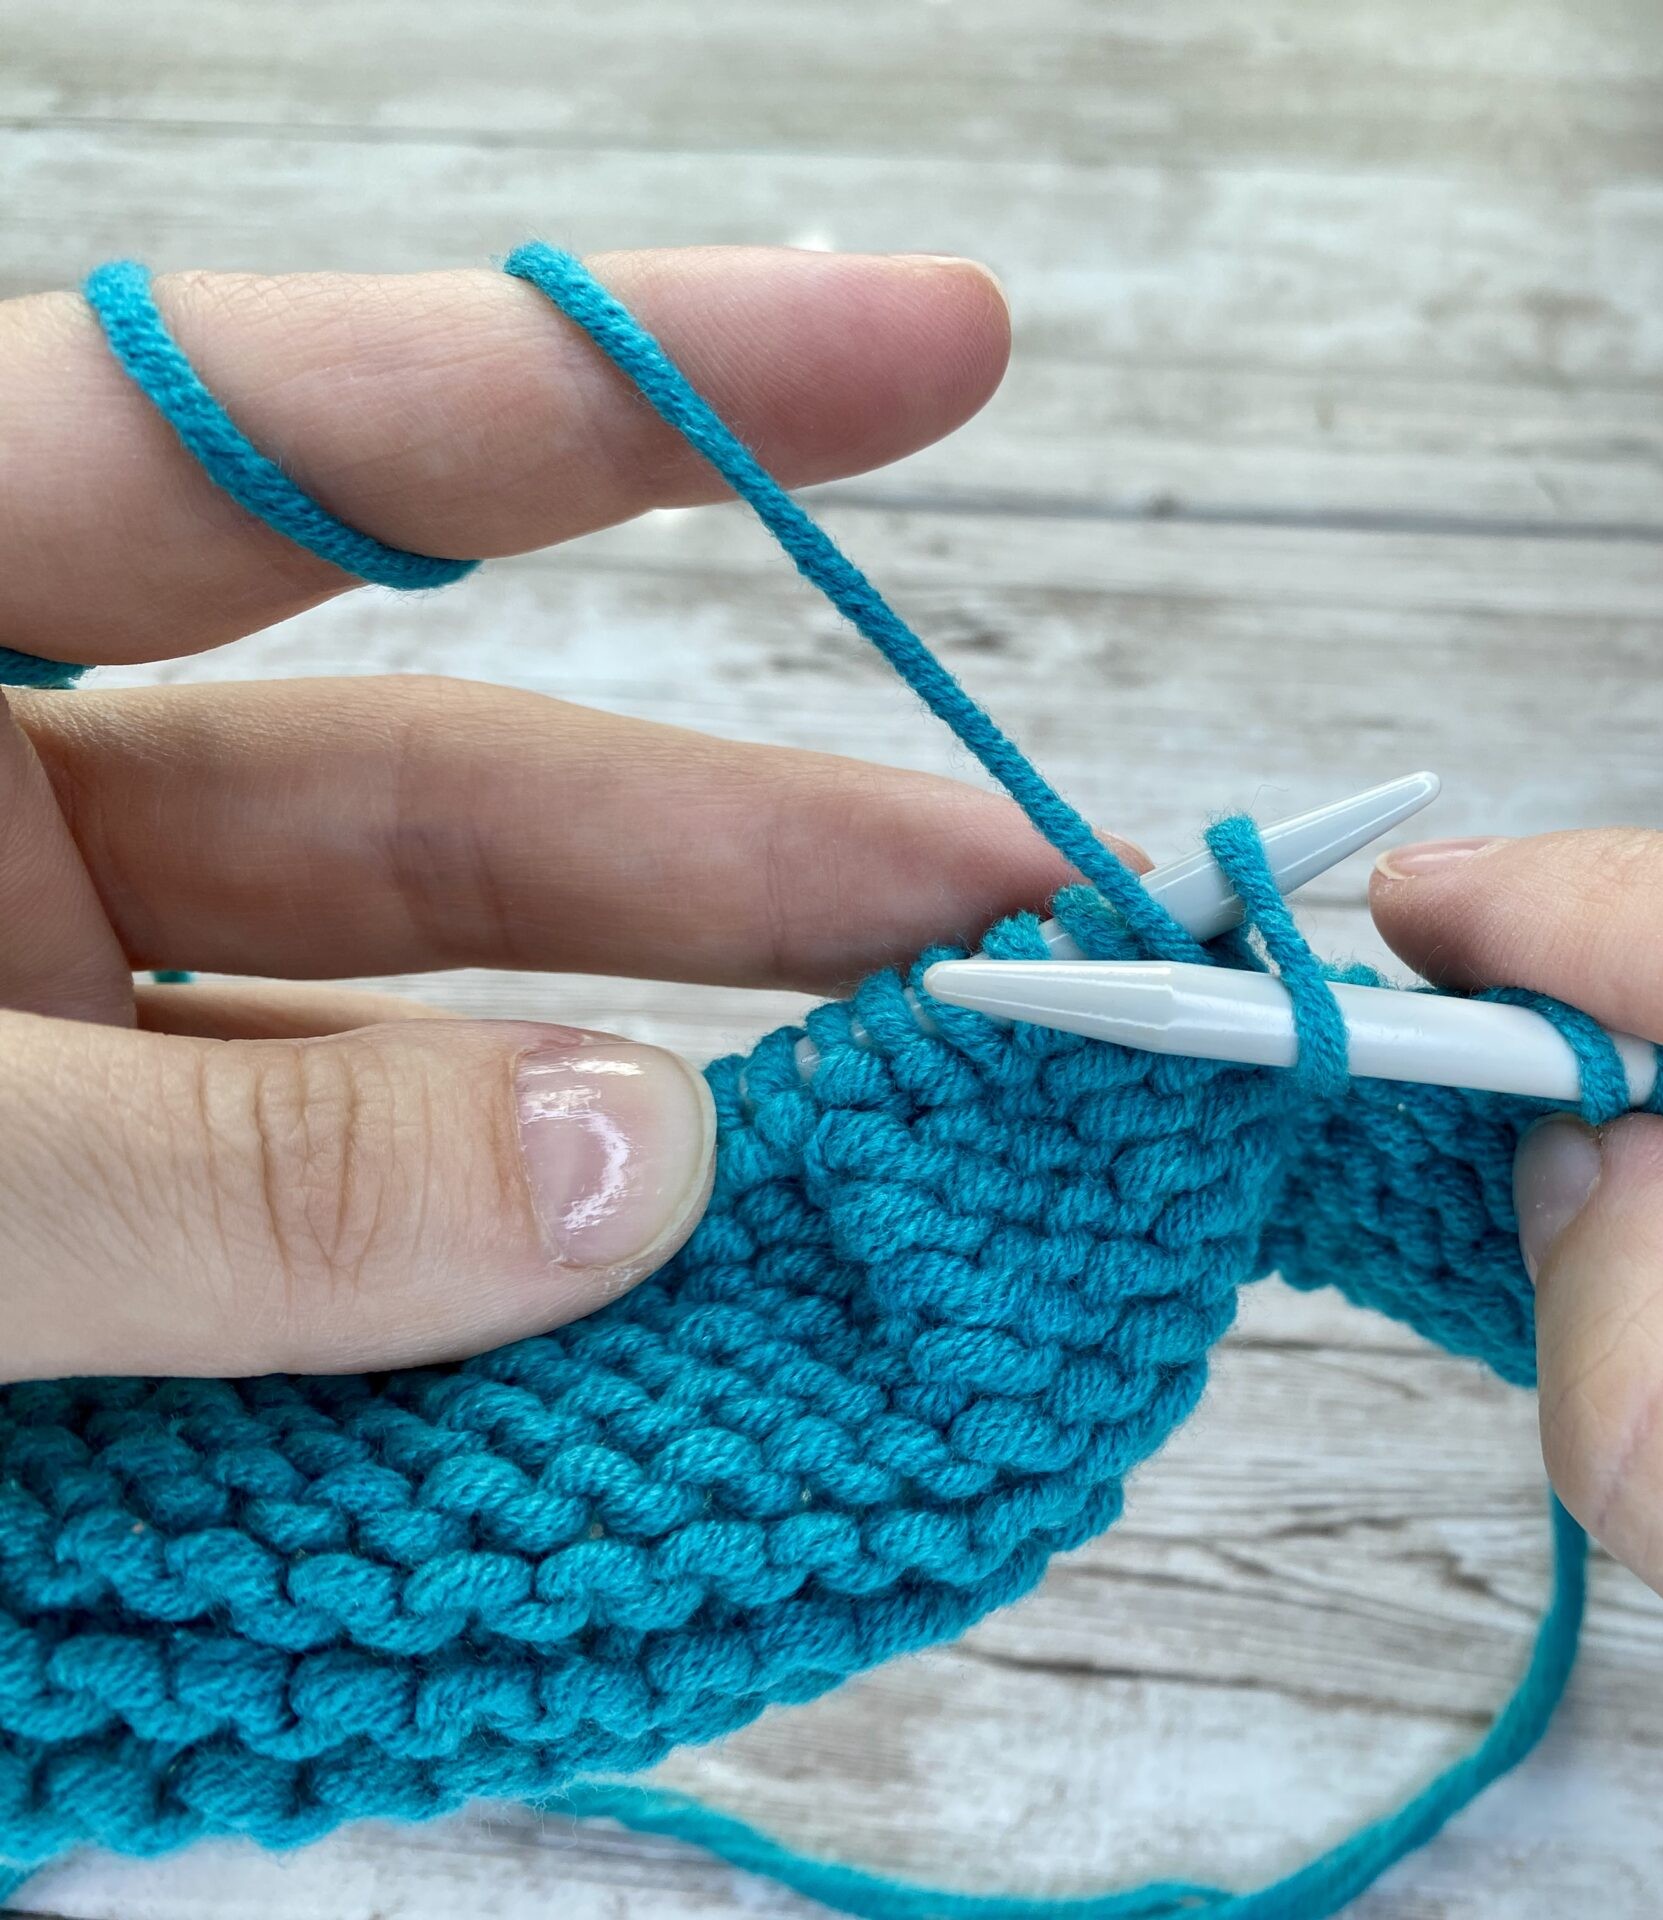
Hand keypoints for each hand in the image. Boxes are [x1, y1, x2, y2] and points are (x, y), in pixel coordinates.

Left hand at [0, 247, 1114, 1381]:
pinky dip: (476, 1336)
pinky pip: (311, 1267)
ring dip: (627, 1157)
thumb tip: (633, 1165)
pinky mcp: (53, 1269)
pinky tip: (650, 1371)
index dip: (624, 377)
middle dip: (750, 859)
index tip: (943, 343)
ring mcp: (16, 1061)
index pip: (271, 435)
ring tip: (889, 1216)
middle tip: (1043, 911)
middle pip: (427, 799)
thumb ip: (219, 1171)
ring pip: (393, 1073)